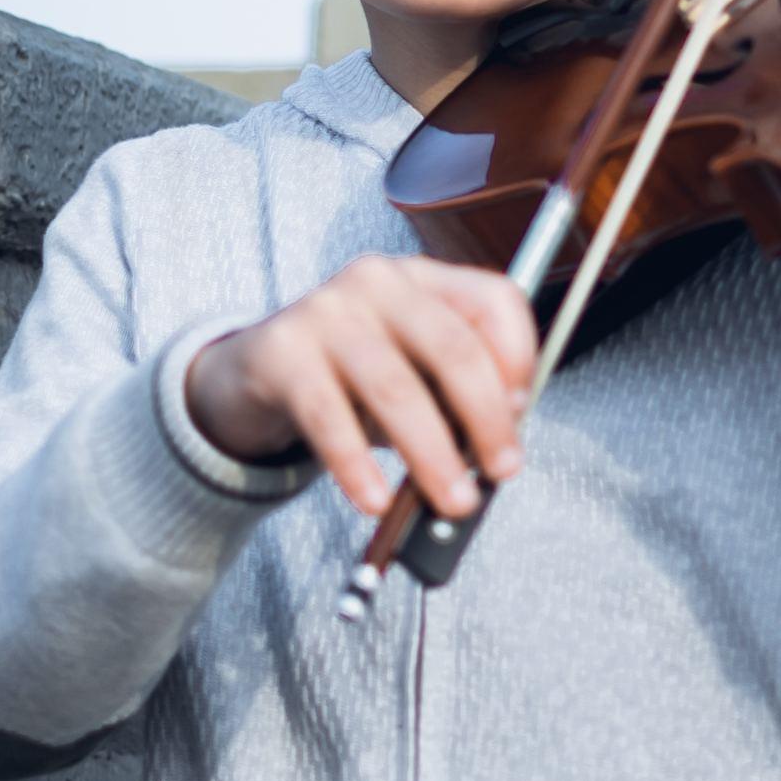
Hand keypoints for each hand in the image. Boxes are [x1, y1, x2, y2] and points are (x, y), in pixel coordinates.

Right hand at [185, 255, 538, 520]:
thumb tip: (495, 454)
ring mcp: (327, 311)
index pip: (495, 299)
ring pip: (396, 389)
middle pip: (454, 348)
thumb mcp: (414, 375)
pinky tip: (375, 500)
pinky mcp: (282, 351)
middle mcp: (379, 283)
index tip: (523, 411)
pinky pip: (328, 417)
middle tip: (501, 471)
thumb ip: (456, 400)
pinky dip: (357, 466)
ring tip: (452, 501)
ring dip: (432, 454)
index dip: (519, 356)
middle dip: (487, 418)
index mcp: (425, 279)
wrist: (257, 371)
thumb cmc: (353, 376)